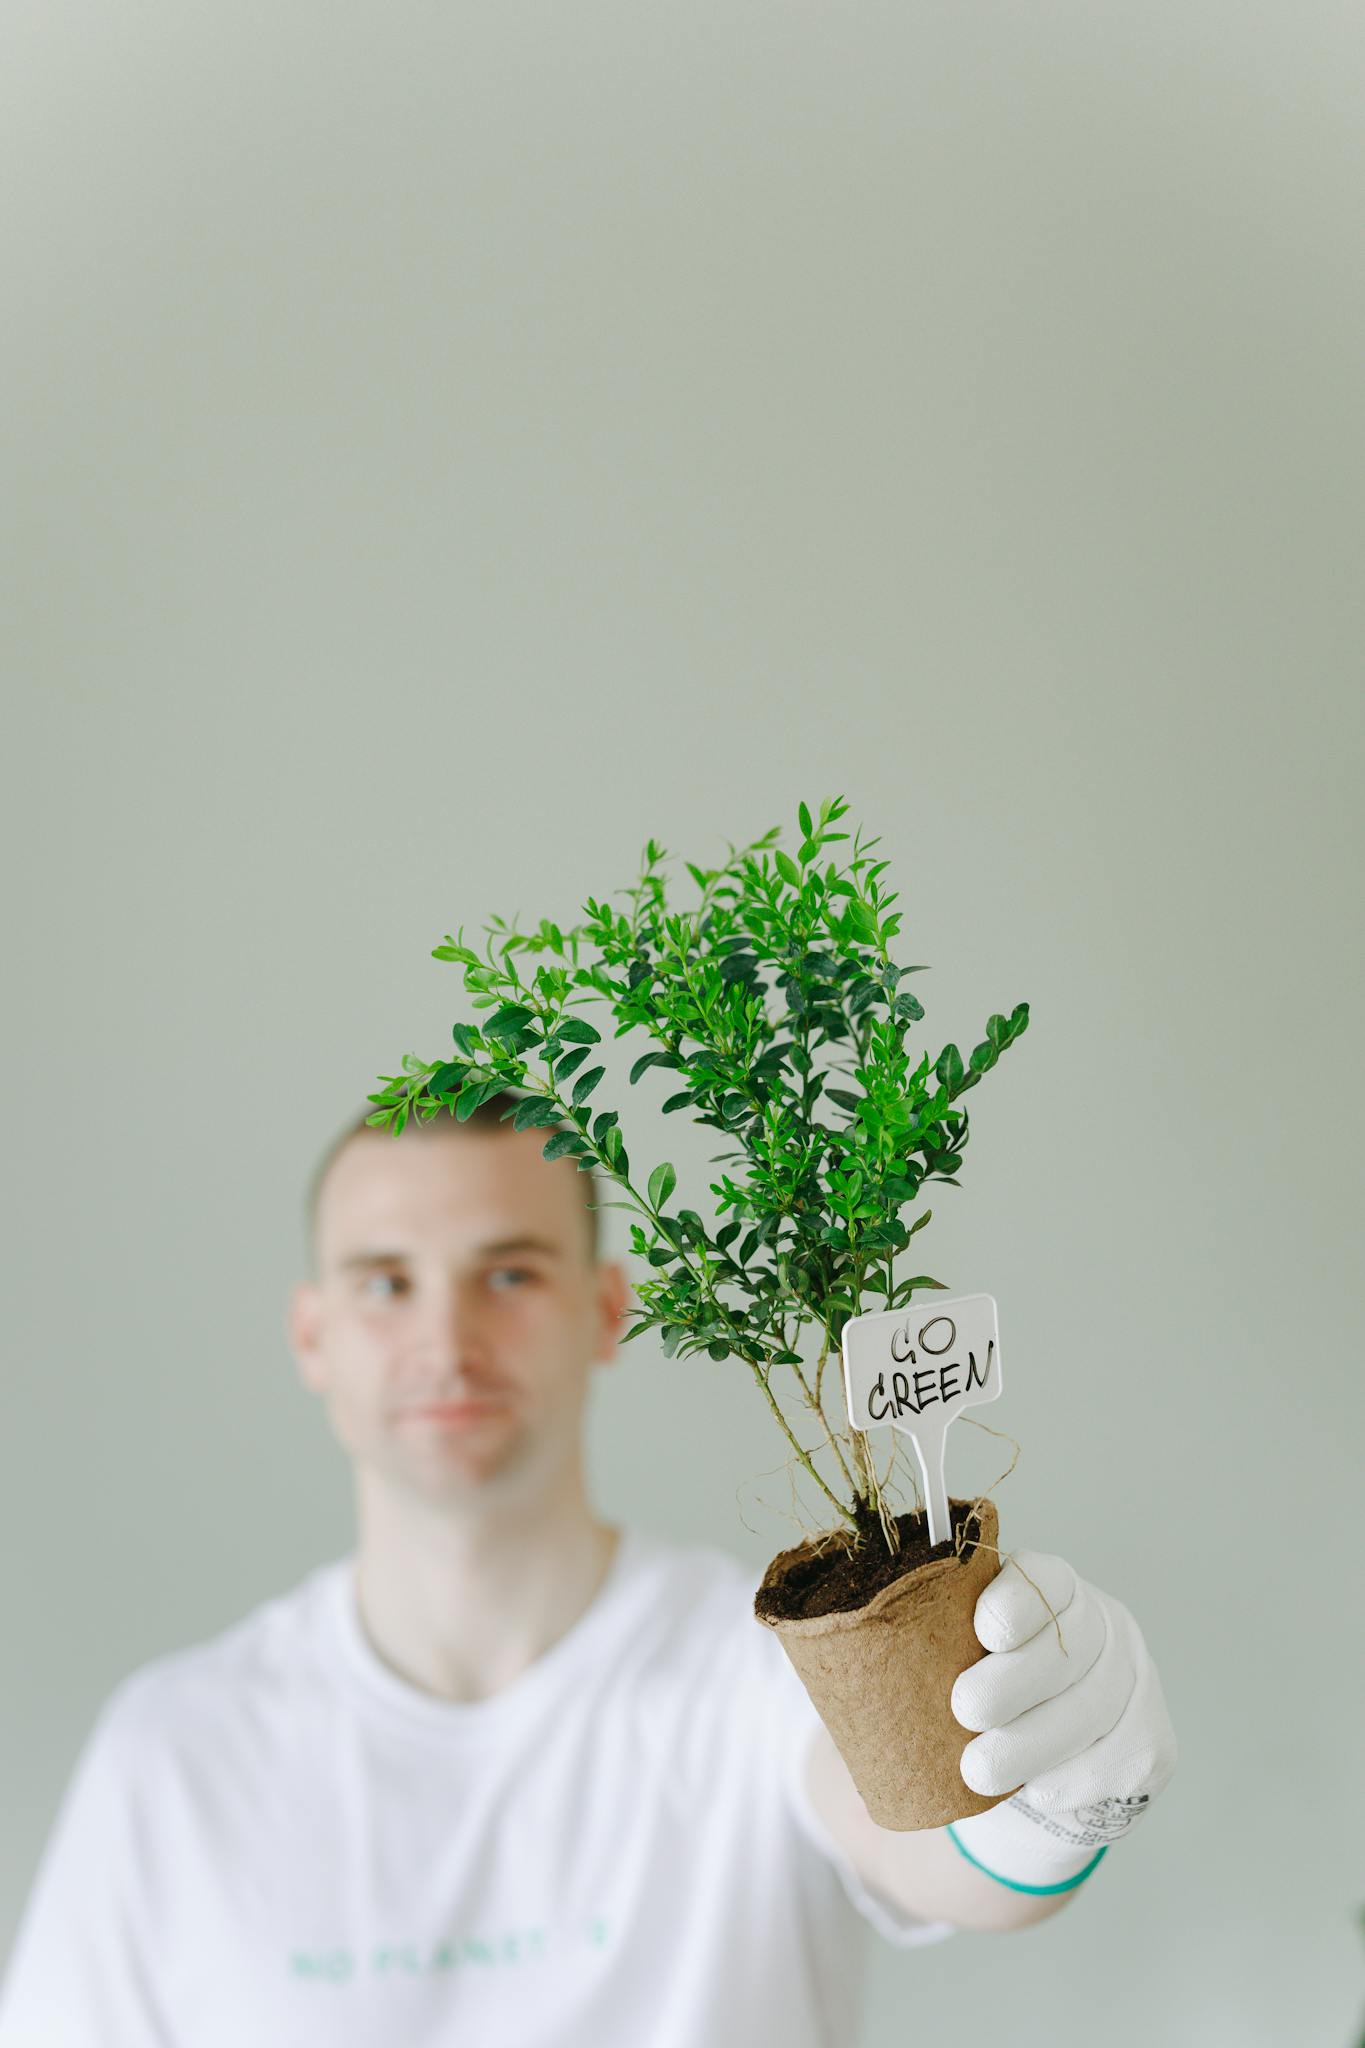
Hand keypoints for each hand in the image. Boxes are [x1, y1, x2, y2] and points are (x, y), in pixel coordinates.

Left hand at [945, 1550, 1176, 1892]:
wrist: (1043, 1759)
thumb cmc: (981, 1689)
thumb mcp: (958, 1650)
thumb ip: (925, 1635)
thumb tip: (839, 1640)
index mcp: (1056, 1591)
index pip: (1048, 1580)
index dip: (1018, 1599)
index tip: (982, 1628)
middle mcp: (1105, 1629)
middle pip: (1067, 1651)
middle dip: (1013, 1683)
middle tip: (963, 1711)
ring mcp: (1135, 1687)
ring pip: (1088, 1713)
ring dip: (1031, 1745)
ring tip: (977, 1771)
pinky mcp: (1151, 1747)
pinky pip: (1111, 1764)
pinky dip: (1067, 1780)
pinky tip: (1036, 1790)